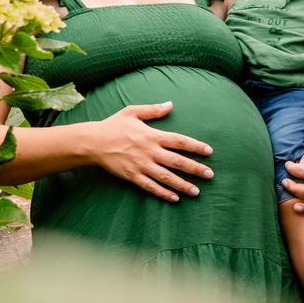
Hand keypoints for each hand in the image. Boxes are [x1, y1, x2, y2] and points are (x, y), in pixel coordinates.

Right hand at [90, 102, 214, 202]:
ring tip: (197, 191)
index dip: (195, 146)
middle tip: (210, 175)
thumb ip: (153, 109)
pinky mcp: (132, 176)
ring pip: (167, 177)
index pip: (179, 141)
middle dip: (195, 169)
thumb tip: (170, 104)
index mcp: (152, 135)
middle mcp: (149, 152)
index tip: (209, 151)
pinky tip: (175, 198)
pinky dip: (163, 193)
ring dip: (183, 185)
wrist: (93, 142)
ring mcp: (141, 166)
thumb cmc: (113, 125)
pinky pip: (151, 187)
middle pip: (177, 161)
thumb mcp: (132, 111)